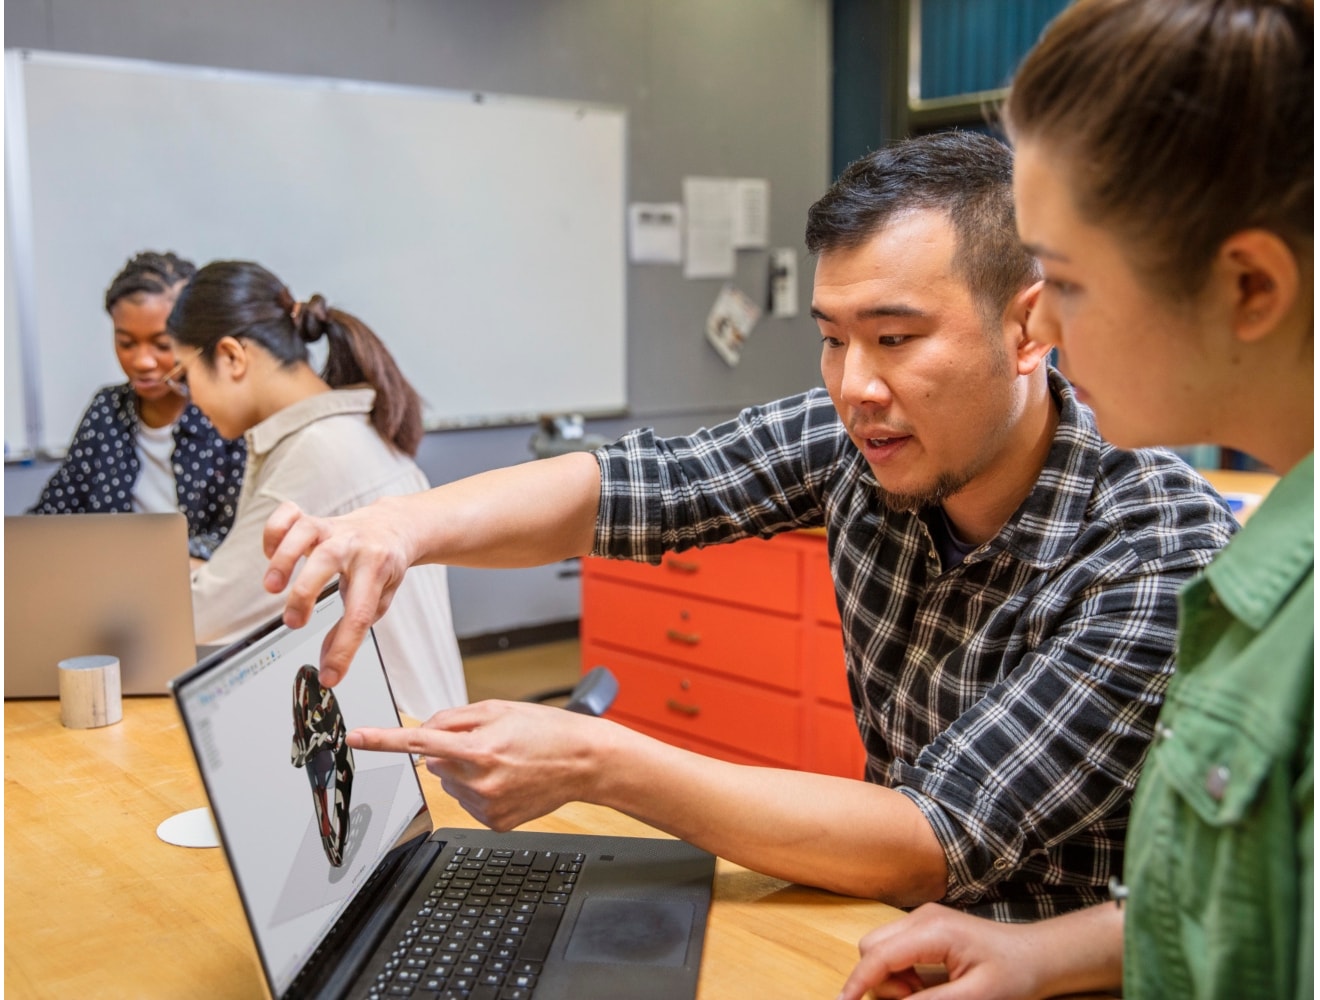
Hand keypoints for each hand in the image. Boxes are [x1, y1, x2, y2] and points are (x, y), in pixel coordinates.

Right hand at [262, 498, 416, 686]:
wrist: (394, 526)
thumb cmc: (384, 566)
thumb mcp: (379, 599)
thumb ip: (353, 629)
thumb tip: (327, 663)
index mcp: (377, 568)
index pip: (359, 612)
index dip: (342, 648)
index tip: (330, 674)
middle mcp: (354, 544)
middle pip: (326, 562)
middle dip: (304, 594)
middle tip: (294, 623)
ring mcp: (333, 528)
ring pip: (304, 530)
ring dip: (284, 558)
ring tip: (272, 587)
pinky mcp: (315, 519)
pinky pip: (289, 514)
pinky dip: (274, 531)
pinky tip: (272, 553)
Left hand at [347, 700, 608, 829]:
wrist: (584, 761)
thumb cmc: (545, 730)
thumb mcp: (499, 709)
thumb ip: (454, 718)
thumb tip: (425, 735)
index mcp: (478, 747)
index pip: (418, 741)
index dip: (383, 740)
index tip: (357, 738)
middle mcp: (479, 779)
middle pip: (434, 761)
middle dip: (451, 750)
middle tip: (487, 742)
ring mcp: (487, 805)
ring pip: (449, 783)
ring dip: (465, 771)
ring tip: (503, 761)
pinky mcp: (495, 822)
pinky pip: (468, 802)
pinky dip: (480, 790)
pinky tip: (507, 780)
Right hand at [837, 904, 1046, 999]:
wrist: (1037, 954)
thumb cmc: (1014, 975)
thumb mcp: (975, 997)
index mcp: (933, 931)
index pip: (879, 955)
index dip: (857, 982)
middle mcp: (921, 917)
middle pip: (872, 947)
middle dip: (880, 981)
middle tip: (914, 999)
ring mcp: (922, 918)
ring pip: (880, 948)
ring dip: (892, 978)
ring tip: (924, 994)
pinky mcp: (925, 925)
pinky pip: (895, 949)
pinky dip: (901, 972)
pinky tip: (926, 985)